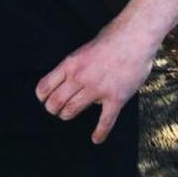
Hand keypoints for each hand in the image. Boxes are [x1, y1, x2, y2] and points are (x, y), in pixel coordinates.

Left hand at [35, 26, 154, 143]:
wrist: (135, 37)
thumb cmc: (111, 39)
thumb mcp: (84, 49)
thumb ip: (75, 66)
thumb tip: (68, 79)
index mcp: (70, 64)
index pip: (45, 86)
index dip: (42, 97)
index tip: (44, 100)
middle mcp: (80, 78)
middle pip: (56, 102)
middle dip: (53, 109)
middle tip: (56, 110)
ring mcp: (97, 89)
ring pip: (73, 110)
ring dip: (67, 115)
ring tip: (67, 116)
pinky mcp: (115, 98)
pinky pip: (105, 121)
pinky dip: (100, 132)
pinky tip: (96, 139)